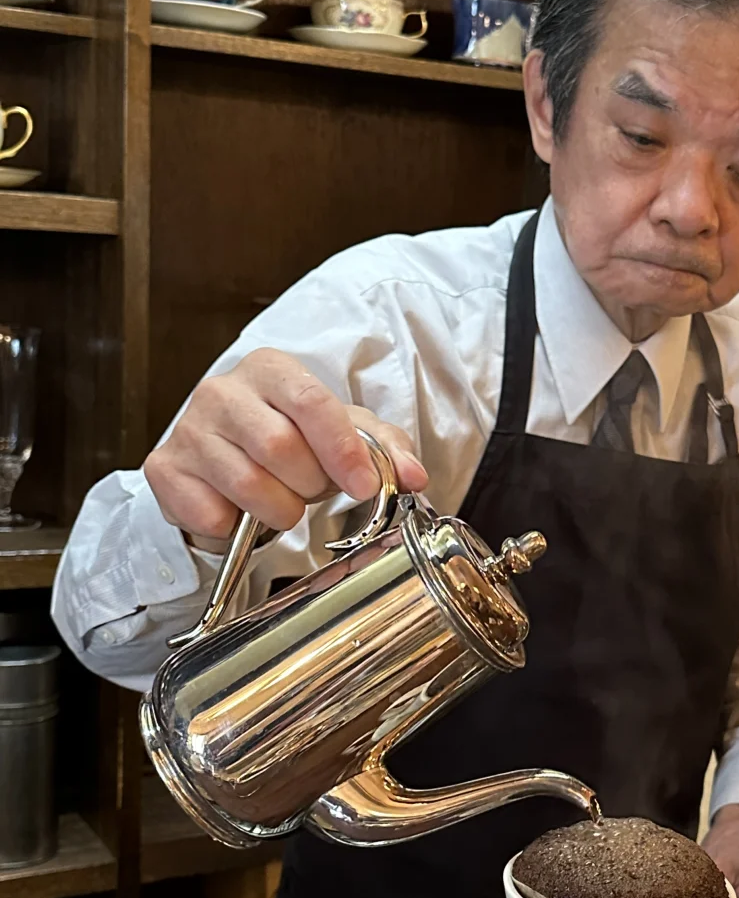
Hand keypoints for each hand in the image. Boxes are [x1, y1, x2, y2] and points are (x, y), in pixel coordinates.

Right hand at [145, 347, 427, 546]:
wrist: (225, 465)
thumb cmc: (292, 444)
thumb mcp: (344, 437)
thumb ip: (385, 450)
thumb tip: (415, 476)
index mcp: (270, 370)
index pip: (311, 403)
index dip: (342, 451)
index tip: (364, 487)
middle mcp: (221, 391)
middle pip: (279, 446)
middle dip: (309, 484)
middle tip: (312, 490)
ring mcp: (188, 429)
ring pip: (247, 484)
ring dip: (278, 510)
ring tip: (281, 503)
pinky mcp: (164, 469)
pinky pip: (210, 513)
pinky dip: (236, 528)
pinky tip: (240, 513)